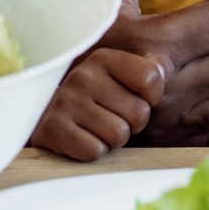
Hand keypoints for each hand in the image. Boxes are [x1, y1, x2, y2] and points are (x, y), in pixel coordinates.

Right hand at [31, 48, 168, 160]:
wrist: (46, 115)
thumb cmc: (97, 98)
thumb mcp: (124, 76)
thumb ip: (152, 69)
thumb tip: (162, 70)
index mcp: (104, 58)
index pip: (150, 78)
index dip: (151, 97)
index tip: (136, 97)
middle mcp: (82, 75)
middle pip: (139, 112)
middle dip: (132, 123)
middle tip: (113, 117)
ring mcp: (65, 102)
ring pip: (118, 135)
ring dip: (113, 139)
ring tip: (98, 128)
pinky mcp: (51, 129)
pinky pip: (94, 151)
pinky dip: (93, 151)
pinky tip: (83, 138)